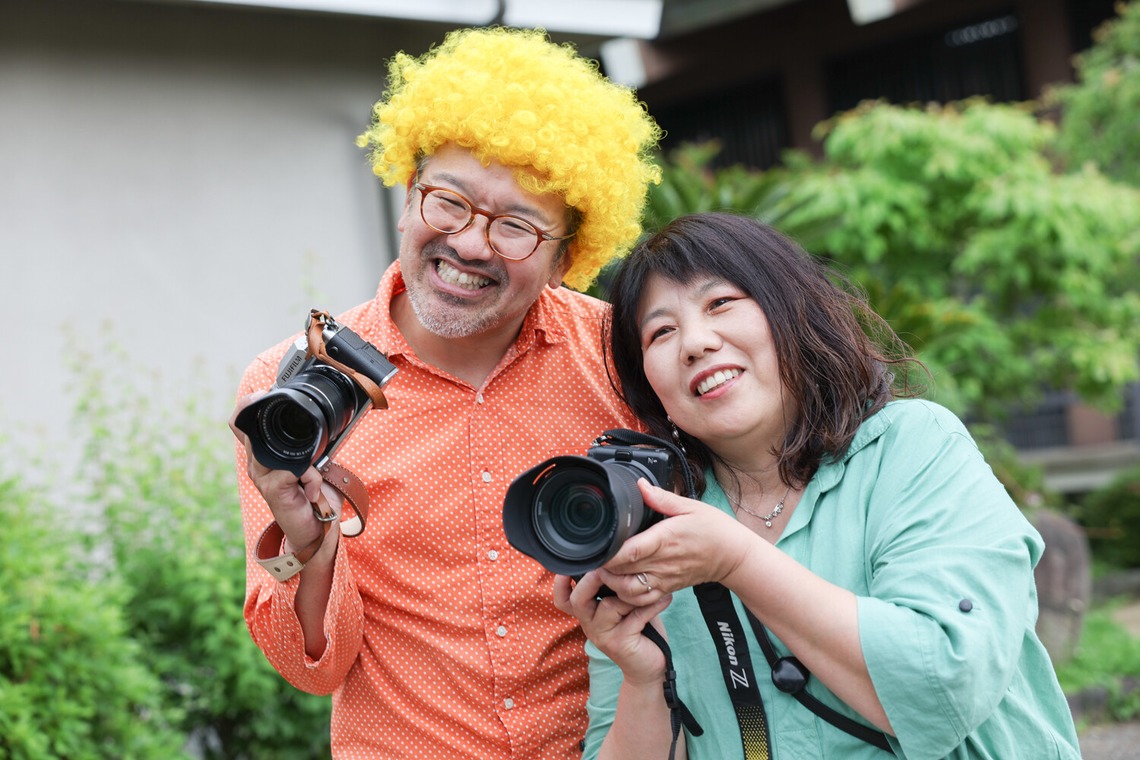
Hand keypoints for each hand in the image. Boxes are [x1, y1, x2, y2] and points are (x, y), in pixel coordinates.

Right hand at [229, 391, 342, 548]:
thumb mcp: (309, 463)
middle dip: (279, 427)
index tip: (265, 394)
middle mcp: (256, 463)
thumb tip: (328, 421)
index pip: (239, 423)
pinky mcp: (273, 489)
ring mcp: (262, 477)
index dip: (246, 405)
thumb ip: (308, 444)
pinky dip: (312, 478)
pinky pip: (295, 471)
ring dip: (304, 458)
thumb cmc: (312, 495)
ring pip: (277, 449)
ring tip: (314, 471)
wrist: (315, 530)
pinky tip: (313, 491)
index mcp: (262, 453)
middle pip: (251, 431)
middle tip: (301, 440)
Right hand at [553, 571, 671, 684]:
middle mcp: (590, 625)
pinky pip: (635, 616)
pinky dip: (652, 605)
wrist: (648, 669)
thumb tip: (624, 557)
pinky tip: (666, 599)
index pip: (564, 600)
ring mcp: (603, 636)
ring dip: (630, 593)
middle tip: (608, 568)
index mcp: (588, 614)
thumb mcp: (624, 608)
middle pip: (578, 600)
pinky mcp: (620, 643)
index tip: (569, 566)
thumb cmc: (638, 632)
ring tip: (649, 587)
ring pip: (609, 605)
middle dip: (591, 580)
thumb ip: (617, 589)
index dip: (560, 584)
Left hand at [600, 479, 753, 597]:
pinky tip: (621, 583)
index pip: (629, 551)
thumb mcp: (690, 506)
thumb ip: (661, 498)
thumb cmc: (714, 529)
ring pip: (628, 591)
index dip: (609, 552)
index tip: (598, 545)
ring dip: (612, 583)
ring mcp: (664, 579)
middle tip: (595, 553)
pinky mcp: (666, 588)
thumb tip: (639, 485)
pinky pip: (641, 600)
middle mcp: (662, 563)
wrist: (734, 556)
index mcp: (665, 540)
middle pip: (622, 572)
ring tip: (605, 568)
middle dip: (603, 566)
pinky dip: (626, 596)